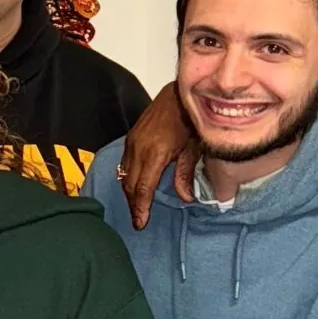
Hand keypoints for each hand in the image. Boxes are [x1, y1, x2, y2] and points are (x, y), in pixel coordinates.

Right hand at [117, 83, 198, 227]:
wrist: (177, 94)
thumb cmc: (190, 120)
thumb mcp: (193, 148)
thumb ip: (186, 174)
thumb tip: (185, 198)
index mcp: (155, 153)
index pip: (143, 187)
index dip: (140, 207)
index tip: (140, 223)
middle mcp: (139, 148)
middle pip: (130, 184)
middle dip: (132, 205)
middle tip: (137, 221)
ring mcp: (132, 142)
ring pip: (124, 175)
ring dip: (128, 193)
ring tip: (135, 208)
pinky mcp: (130, 138)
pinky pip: (124, 164)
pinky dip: (127, 179)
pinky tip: (133, 187)